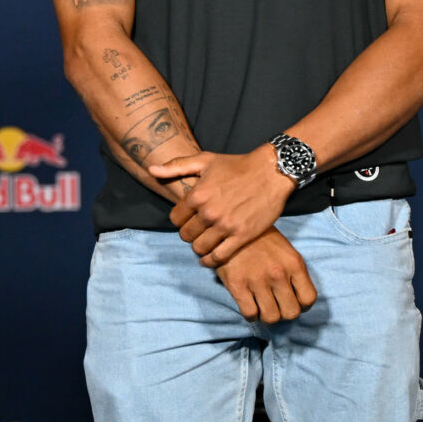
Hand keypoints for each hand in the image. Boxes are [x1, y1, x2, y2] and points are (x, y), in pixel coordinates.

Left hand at [150, 146, 295, 264]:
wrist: (271, 171)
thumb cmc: (237, 165)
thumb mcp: (205, 160)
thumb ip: (176, 166)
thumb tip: (151, 170)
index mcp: (198, 195)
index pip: (175, 219)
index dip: (180, 220)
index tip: (188, 219)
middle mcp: (209, 212)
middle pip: (186, 235)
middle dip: (189, 234)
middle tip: (198, 231)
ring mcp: (226, 226)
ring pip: (199, 248)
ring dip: (199, 247)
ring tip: (205, 242)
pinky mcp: (241, 236)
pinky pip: (219, 257)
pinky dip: (210, 261)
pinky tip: (209, 259)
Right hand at [214, 229, 316, 322]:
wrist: (231, 225)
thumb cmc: (261, 239)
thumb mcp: (285, 250)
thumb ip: (293, 273)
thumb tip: (298, 298)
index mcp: (294, 263)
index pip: (309, 299)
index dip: (302, 306)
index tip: (294, 302)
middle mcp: (278, 273)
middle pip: (291, 313)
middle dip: (284, 312)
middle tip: (277, 305)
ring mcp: (258, 280)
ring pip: (271, 317)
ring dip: (267, 315)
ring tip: (262, 306)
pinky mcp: (237, 285)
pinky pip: (250, 314)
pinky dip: (251, 314)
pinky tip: (249, 304)